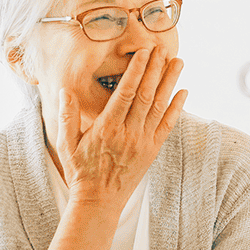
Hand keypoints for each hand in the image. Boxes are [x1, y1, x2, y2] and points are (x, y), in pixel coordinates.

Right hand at [57, 47, 187, 206]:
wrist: (98, 201)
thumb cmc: (80, 171)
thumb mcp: (66, 143)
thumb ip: (67, 115)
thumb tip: (66, 90)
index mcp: (107, 127)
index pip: (127, 92)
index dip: (138, 70)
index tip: (145, 52)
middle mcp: (129, 133)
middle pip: (147, 94)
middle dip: (156, 69)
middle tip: (163, 48)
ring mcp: (143, 142)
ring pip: (160, 106)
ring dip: (170, 82)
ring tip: (178, 62)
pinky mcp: (152, 151)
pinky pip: (168, 125)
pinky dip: (177, 108)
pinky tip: (183, 92)